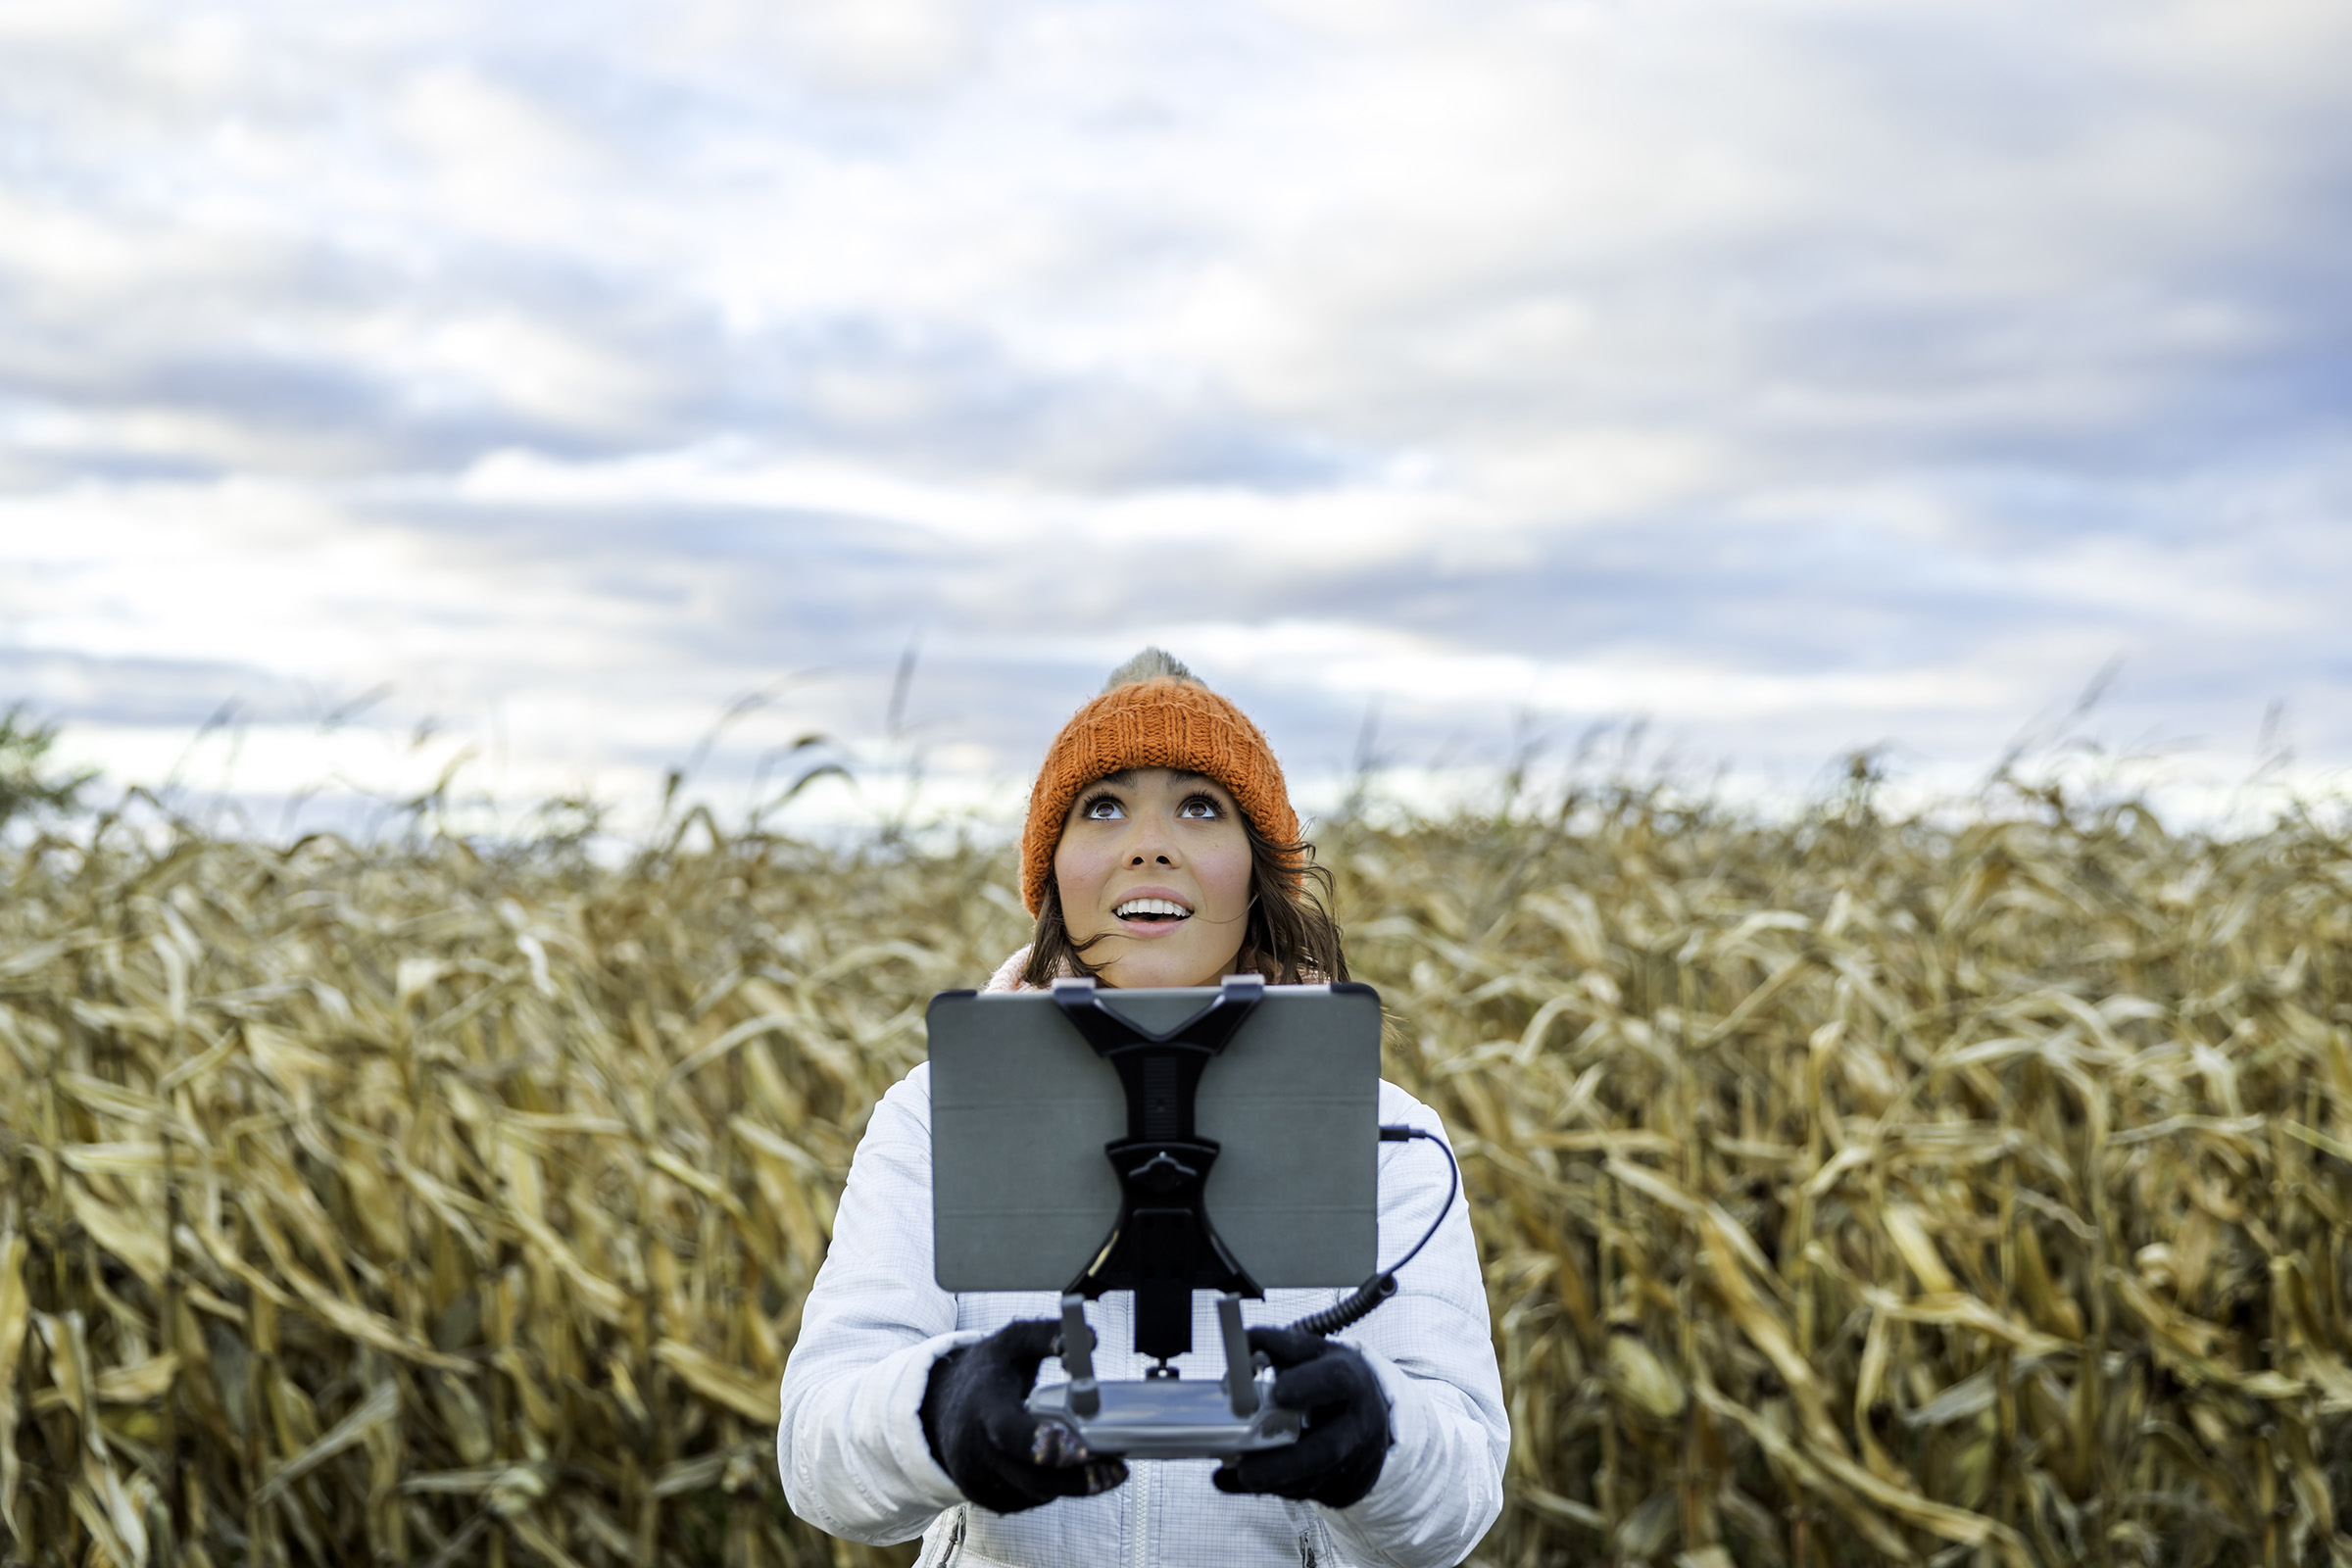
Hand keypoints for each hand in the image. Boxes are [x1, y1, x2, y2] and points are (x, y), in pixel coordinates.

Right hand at [920, 1319, 1128, 1513]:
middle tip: (1118, 1470)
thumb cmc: (989, 1369)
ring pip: (1033, 1494)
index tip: (1082, 1449)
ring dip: (1073, 1486)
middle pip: (1030, 1478)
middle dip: (1078, 1479)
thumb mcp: (1013, 1341)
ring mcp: (975, 1476)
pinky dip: (1052, 1489)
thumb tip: (1089, 1340)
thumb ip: (1049, 1335)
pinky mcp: (982, 1495)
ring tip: (1107, 1469)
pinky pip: (1025, 1500)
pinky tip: (1070, 1472)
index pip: (1008, 1432)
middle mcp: (974, 1447)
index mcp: (983, 1406)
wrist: (942, 1402)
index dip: (1043, 1444)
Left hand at [1212, 1328, 1390, 1507]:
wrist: (1369, 1414)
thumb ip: (1277, 1346)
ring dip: (1272, 1481)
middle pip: (1326, 1450)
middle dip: (1284, 1462)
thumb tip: (1241, 1342)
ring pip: (1313, 1480)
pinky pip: (1306, 1492)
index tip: (1276, 1392)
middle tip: (1245, 1468)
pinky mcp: (1344, 1485)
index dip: (1306, 1385)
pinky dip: (1270, 1488)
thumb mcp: (1312, 1354)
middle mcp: (1358, 1423)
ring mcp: (1354, 1459)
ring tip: (1236, 1475)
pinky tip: (1237, 1483)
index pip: (1335, 1380)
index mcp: (1350, 1379)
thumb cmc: (1329, 1380)